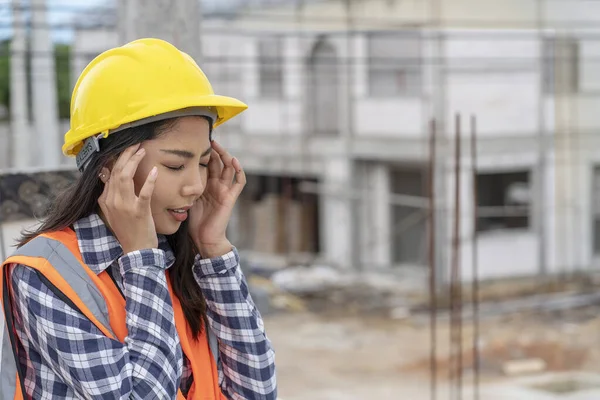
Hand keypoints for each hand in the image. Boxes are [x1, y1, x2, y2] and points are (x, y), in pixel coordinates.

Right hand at [98, 143, 158, 253]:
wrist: (136, 249)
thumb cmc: (129, 229)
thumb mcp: (114, 211)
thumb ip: (111, 194)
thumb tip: (107, 176)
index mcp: (106, 200)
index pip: (109, 173)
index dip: (118, 158)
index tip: (127, 148)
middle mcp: (113, 201)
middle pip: (116, 171)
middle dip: (125, 155)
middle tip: (135, 144)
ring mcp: (125, 206)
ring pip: (125, 177)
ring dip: (134, 161)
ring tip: (142, 150)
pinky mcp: (139, 212)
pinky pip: (143, 192)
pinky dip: (149, 180)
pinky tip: (154, 170)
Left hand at [189, 141, 245, 257]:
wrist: (204, 239)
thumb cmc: (195, 223)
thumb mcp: (186, 200)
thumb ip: (183, 188)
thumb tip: (166, 176)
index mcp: (206, 186)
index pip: (207, 165)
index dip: (204, 154)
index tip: (196, 142)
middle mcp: (217, 186)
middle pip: (219, 163)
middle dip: (215, 151)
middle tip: (208, 139)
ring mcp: (225, 191)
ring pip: (229, 168)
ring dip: (225, 156)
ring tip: (218, 146)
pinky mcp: (230, 198)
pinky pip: (239, 182)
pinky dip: (239, 171)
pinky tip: (234, 160)